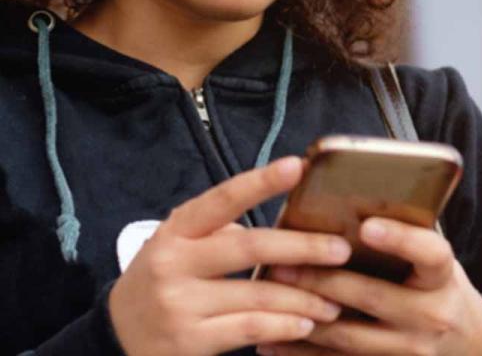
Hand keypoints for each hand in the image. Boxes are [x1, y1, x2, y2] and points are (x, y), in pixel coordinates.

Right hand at [108, 157, 352, 355]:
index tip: (297, 166)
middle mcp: (175, 262)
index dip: (260, 182)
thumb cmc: (166, 278)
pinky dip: (283, 326)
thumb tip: (290, 225)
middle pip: (249, 247)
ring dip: (304, 298)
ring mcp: (180, 303)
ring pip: (256, 295)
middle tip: (341, 249)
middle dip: (302, 247)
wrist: (117, 335)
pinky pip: (248, 330)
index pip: (223, 199)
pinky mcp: (189, 341)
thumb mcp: (181, 245)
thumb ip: (224, 232)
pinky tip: (306, 324)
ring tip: (335, 299)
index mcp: (178, 229)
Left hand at [258, 217, 481, 355]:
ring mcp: (411, 351)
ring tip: (267, 296)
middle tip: (281, 263)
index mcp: (443, 276)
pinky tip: (273, 340)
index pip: (430, 253)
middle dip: (322, 280)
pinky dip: (304, 353)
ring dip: (303, 316)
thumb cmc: (436, 284)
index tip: (367, 225)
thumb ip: (404, 233)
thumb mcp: (433, 257)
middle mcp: (431, 315)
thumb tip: (351, 195)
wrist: (465, 343)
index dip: (400, 239)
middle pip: (372, 296)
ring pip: (349, 337)